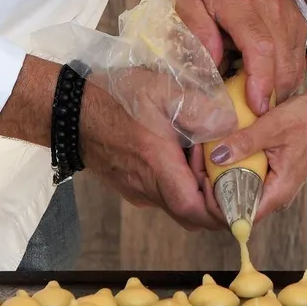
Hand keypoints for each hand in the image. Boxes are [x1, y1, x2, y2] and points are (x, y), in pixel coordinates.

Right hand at [80, 81, 221, 231]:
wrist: (70, 110)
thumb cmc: (115, 97)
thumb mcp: (163, 89)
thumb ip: (200, 106)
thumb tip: (231, 123)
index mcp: (156, 165)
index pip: (194, 210)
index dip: (221, 209)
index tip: (237, 189)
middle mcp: (147, 187)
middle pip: (191, 216)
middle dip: (217, 203)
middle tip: (230, 172)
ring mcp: (138, 190)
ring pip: (179, 207)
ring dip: (199, 192)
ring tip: (207, 158)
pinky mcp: (133, 186)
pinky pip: (165, 196)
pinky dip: (183, 185)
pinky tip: (187, 156)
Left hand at [172, 0, 306, 114]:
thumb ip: (197, 30)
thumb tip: (213, 63)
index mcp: (244, 3)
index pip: (261, 46)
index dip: (261, 80)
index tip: (256, 106)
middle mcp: (274, 9)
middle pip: (284, 60)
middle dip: (274, 94)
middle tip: (257, 119)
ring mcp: (290, 14)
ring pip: (295, 61)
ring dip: (282, 88)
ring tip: (262, 108)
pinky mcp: (298, 21)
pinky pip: (298, 55)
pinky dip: (288, 75)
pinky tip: (271, 88)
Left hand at [205, 88, 306, 217]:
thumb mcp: (273, 125)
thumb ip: (244, 142)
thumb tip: (215, 157)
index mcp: (279, 191)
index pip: (242, 217)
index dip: (220, 207)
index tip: (204, 185)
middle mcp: (276, 195)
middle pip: (238, 208)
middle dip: (215, 194)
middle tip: (198, 168)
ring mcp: (274, 185)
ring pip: (241, 194)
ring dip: (221, 182)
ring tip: (204, 160)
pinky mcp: (272, 174)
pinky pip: (247, 181)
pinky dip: (232, 172)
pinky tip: (219, 155)